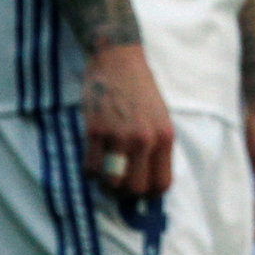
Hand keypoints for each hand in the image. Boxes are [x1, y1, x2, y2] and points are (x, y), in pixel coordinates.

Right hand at [82, 45, 174, 197]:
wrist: (118, 60)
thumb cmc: (140, 90)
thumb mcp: (159, 118)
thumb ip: (155, 147)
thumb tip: (147, 182)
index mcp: (165, 137)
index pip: (161, 184)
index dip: (149, 195)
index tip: (139, 192)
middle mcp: (144, 139)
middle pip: (135, 189)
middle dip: (125, 192)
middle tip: (119, 182)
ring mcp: (119, 136)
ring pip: (111, 183)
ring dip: (105, 183)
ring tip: (105, 171)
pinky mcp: (95, 131)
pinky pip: (90, 168)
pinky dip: (90, 170)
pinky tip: (93, 156)